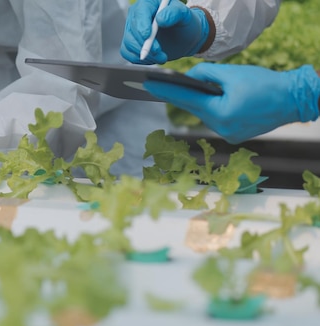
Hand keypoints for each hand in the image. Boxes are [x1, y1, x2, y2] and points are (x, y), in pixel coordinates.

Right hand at [121, 0, 209, 63]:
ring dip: (145, 55)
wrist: (183, 37)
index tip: (147, 36)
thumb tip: (160, 19)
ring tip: (162, 57)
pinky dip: (140, 59)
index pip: (140, 13)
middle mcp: (137, 16)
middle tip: (159, 52)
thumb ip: (174, 13)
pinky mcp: (131, 43)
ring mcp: (132, 30)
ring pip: (129, 44)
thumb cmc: (184, 23)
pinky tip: (153, 58)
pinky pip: (128, 53)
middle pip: (132, 31)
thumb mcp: (185, 15)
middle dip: (145, 45)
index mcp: (148, 4)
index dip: (141, 25)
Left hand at [144, 63, 319, 142]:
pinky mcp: (233, 135)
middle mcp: (221, 127)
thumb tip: (188, 77)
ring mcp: (227, 134)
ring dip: (198, 102)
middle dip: (178, 96)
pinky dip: (212, 109)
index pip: (186, 99)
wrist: (293, 100)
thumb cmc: (266, 84)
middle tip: (156, 86)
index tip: (148, 86)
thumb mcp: (233, 73)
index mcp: (221, 112)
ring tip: (187, 90)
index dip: (165, 92)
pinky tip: (212, 101)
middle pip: (194, 108)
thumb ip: (207, 73)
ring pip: (204, 114)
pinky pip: (216, 119)